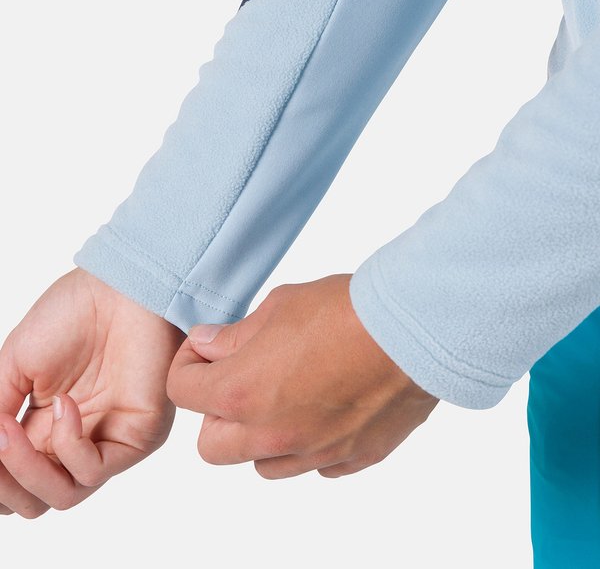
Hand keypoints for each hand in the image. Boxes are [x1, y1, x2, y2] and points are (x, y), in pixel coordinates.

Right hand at [0, 267, 182, 516]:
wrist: (116, 286)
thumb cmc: (71, 314)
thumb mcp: (14, 368)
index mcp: (44, 427)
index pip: (14, 482)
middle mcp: (76, 441)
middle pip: (35, 500)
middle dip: (4, 482)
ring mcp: (107, 441)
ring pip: (63, 496)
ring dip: (27, 469)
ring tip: (11, 428)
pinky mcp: (137, 437)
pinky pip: (94, 471)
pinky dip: (66, 446)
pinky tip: (61, 405)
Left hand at [166, 273, 438, 478]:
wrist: (413, 330)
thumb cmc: (346, 310)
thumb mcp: (280, 306)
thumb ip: (237, 336)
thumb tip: (210, 346)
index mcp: (241, 393)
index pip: (182, 392)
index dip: (189, 365)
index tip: (207, 350)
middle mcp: (271, 436)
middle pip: (212, 447)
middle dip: (216, 413)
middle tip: (240, 378)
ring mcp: (313, 453)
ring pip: (262, 465)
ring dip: (260, 435)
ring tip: (286, 393)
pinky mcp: (352, 458)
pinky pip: (314, 465)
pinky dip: (309, 444)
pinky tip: (326, 406)